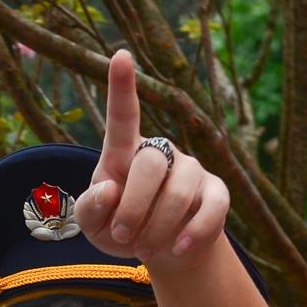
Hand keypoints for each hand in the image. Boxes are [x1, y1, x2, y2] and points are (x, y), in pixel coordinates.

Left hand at [75, 50, 231, 265]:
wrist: (160, 251)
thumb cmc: (119, 228)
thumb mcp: (92, 225)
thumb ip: (89, 207)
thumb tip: (110, 187)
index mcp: (124, 151)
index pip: (123, 115)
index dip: (122, 86)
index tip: (120, 55)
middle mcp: (161, 151)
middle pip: (150, 164)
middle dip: (133, 208)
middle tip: (123, 236)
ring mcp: (192, 169)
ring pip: (178, 193)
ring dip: (156, 229)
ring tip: (144, 247)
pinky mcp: (217, 193)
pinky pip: (210, 210)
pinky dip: (190, 235)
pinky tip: (176, 249)